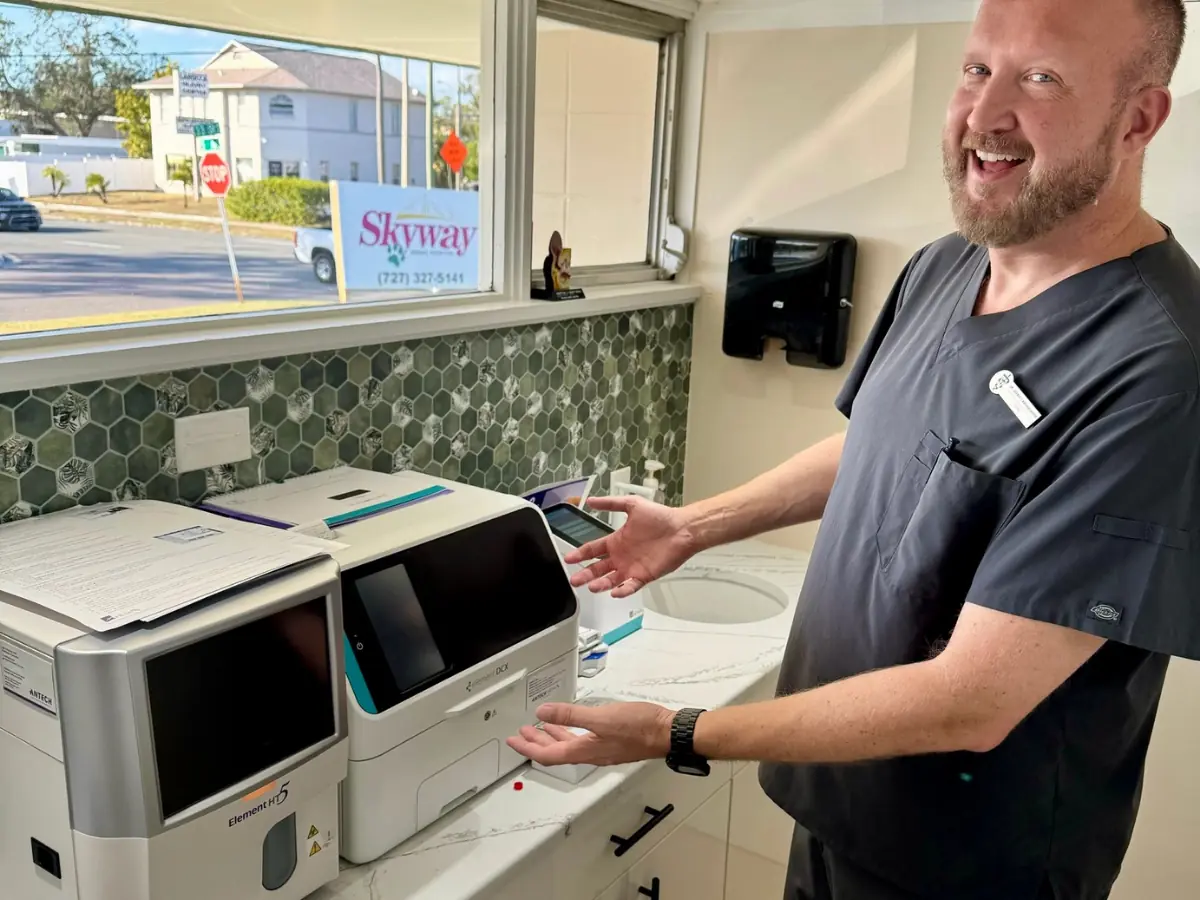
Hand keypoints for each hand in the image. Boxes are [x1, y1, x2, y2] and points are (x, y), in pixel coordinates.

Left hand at [507, 701, 675, 766]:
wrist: (668, 733)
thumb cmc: (640, 727)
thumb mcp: (601, 717)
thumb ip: (571, 715)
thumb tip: (543, 713)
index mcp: (585, 750)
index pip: (548, 755)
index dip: (527, 748)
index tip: (514, 741)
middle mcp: (591, 753)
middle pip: (556, 752)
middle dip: (536, 743)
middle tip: (521, 734)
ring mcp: (602, 749)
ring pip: (569, 746)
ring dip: (552, 737)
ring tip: (539, 728)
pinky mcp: (612, 742)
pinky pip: (582, 740)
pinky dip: (570, 732)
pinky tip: (572, 724)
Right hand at [565, 496, 696, 596]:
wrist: (682, 529)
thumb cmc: (660, 517)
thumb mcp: (632, 505)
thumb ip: (611, 504)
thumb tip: (591, 501)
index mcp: (616, 541)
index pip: (593, 550)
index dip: (580, 555)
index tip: (568, 559)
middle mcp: (621, 556)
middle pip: (597, 568)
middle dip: (585, 574)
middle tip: (574, 580)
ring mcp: (632, 567)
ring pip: (611, 580)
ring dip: (600, 584)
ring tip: (591, 587)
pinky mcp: (644, 576)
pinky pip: (630, 586)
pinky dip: (622, 590)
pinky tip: (615, 592)